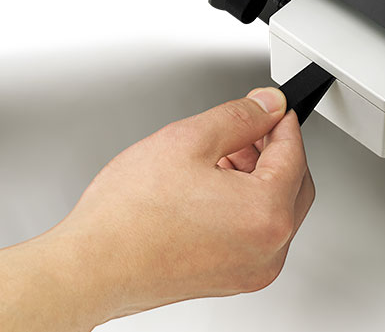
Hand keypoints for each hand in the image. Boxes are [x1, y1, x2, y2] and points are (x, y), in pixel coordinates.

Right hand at [53, 87, 314, 323]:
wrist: (90, 267)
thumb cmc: (128, 218)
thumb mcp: (189, 139)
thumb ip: (240, 116)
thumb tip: (267, 106)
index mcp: (267, 214)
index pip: (295, 153)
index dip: (282, 121)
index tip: (272, 107)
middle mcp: (268, 250)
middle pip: (294, 185)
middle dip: (273, 151)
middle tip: (247, 128)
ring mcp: (250, 271)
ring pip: (274, 210)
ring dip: (258, 177)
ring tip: (219, 156)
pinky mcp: (229, 279)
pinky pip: (254, 233)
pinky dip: (244, 206)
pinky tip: (210, 187)